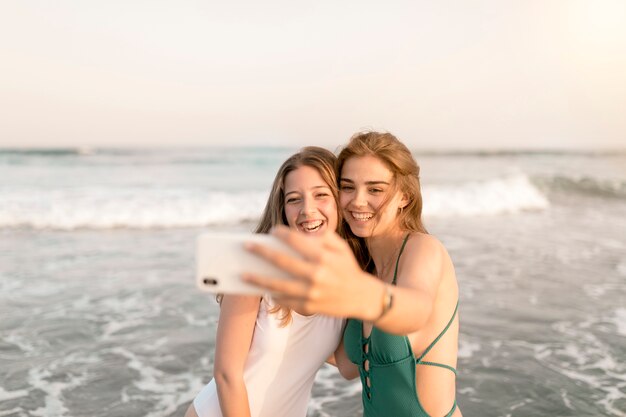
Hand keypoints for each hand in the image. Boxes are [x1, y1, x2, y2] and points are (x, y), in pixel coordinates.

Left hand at [242, 225, 376, 317]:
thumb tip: (298, 235)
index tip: (272, 231)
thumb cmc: (348, 268)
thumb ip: (322, 237)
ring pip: (277, 286)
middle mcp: (315, 275)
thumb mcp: (341, 247)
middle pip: (281, 262)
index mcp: (323, 257)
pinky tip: (262, 288)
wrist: (362, 297)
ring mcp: (311, 294)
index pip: (296, 241)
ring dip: (257, 279)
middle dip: (261, 253)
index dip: (282, 234)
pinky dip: (273, 294)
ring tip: (242, 274)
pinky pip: (285, 301)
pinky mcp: (308, 307)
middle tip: (246, 246)